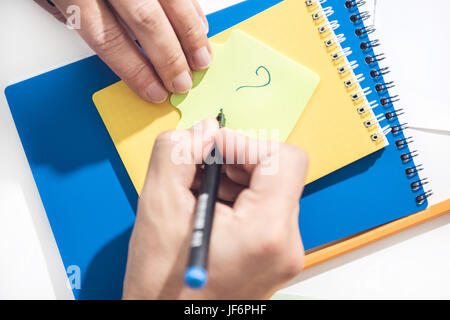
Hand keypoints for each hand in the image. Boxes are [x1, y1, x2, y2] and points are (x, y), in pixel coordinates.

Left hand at [35, 0, 210, 102]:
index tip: (154, 91)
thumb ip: (84, 18)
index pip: (109, 39)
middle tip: (182, 82)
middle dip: (169, 58)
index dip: (135, 70)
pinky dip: (192, 8)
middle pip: (145, 22)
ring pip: (171, 2)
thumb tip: (124, 50)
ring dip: (191, 34)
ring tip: (202, 60)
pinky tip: (200, 26)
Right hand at [122, 118, 308, 298]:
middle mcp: (285, 244)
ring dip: (233, 178)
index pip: (284, 158)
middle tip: (200, 166)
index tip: (212, 148)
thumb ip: (176, 153)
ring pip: (270, 188)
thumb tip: (202, 130)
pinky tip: (207, 206)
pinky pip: (263, 209)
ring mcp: (282, 252)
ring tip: (197, 190)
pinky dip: (236, 197)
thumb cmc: (163, 287)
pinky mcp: (273, 256)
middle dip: (235, 159)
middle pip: (278, 171)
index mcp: (266, 231)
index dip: (245, 143)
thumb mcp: (158, 207)